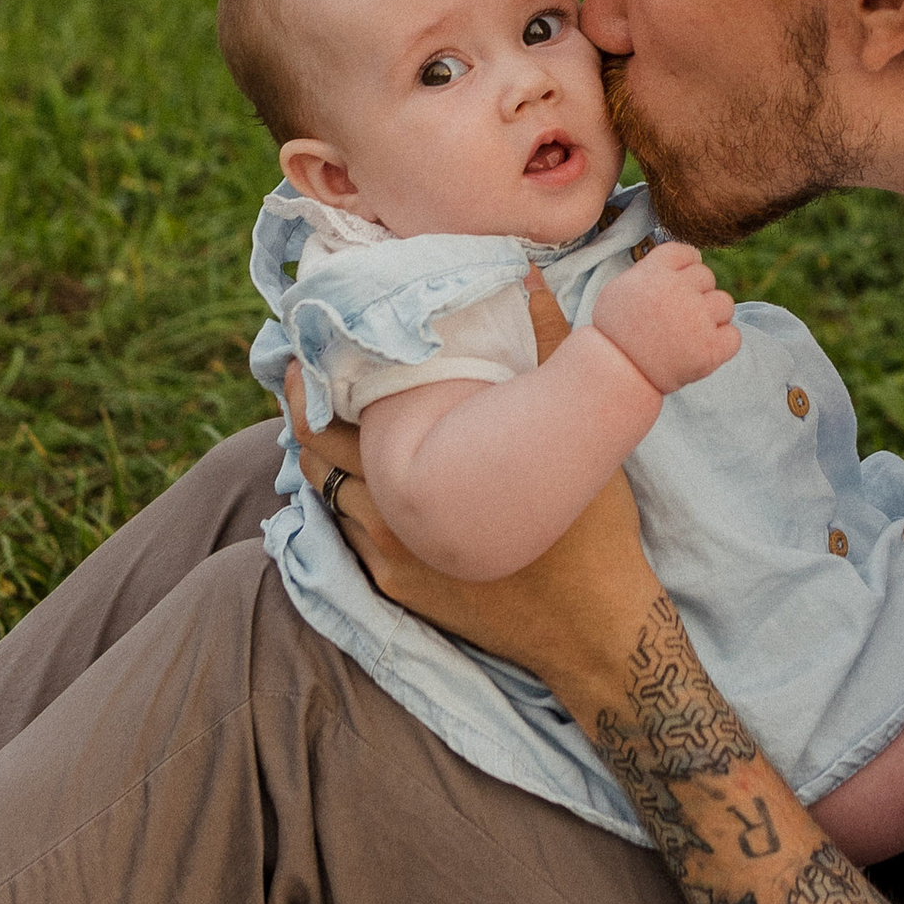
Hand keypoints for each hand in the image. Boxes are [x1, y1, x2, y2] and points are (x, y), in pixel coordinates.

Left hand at [284, 356, 656, 708]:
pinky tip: (358, 478)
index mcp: (424, 467)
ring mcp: (389, 557)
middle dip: (309, 410)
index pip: (336, 416)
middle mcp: (391, 514)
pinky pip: (345, 536)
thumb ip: (546, 345)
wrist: (595, 625)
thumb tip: (526, 277)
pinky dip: (343, 500)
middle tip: (308, 371)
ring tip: (331, 417)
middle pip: (316, 451)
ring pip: (326, 493)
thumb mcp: (568, 430)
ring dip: (323, 455)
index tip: (309, 347)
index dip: (316, 378)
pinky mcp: (397, 588)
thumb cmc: (589, 528)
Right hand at [591, 245, 738, 395]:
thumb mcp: (621, 288)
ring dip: (712, 316)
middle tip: (677, 316)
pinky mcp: (711, 349)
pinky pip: (733, 335)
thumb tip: (687, 260)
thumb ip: (652, 270)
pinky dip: (722, 343)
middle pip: (706, 276)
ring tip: (689, 333)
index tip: (677, 284)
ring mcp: (697, 319)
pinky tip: (701, 348)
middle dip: (696, 293)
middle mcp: (678, 290)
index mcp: (655, 272)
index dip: (685, 267)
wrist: (617, 374)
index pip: (687, 252)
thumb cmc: (616, 332)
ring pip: (725, 304)